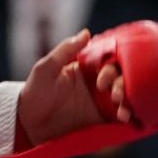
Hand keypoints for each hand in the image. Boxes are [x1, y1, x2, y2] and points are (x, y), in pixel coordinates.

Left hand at [17, 29, 130, 148]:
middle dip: (123, 85)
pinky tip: (125, 119)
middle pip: (122, 78)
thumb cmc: (35, 92)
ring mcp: (103, 102)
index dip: (112, 66)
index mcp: (88, 67)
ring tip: (121, 109)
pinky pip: (122, 117)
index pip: (110, 61)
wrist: (28, 124)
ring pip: (126, 97)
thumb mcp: (45, 68)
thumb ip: (65, 50)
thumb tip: (86, 33)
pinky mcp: (103, 121)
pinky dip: (128, 117)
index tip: (102, 79)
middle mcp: (99, 83)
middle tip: (114, 95)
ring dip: (129, 100)